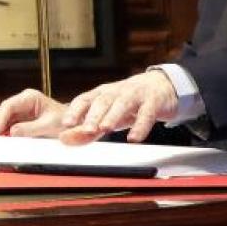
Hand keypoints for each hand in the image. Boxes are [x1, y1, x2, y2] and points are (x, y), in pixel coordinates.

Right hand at [0, 89, 67, 137]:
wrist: (71, 124)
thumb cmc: (63, 122)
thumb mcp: (49, 126)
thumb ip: (30, 129)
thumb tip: (12, 132)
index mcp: (30, 97)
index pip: (8, 106)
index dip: (0, 120)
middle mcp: (22, 100)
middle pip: (1, 111)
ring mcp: (19, 109)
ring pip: (0, 117)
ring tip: (1, 142)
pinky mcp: (18, 118)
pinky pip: (5, 124)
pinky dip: (3, 132)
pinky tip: (5, 140)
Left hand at [59, 70, 177, 144]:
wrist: (162, 86)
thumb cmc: (129, 103)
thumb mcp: (108, 115)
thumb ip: (88, 130)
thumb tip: (64, 139)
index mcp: (102, 93)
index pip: (85, 99)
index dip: (74, 111)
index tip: (66, 124)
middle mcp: (116, 92)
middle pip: (102, 101)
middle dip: (93, 115)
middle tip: (86, 129)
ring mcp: (135, 94)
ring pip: (122, 103)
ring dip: (113, 115)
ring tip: (105, 128)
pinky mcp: (153, 101)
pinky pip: (146, 113)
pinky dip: (140, 126)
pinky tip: (134, 138)